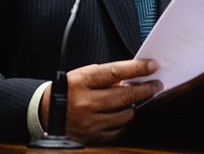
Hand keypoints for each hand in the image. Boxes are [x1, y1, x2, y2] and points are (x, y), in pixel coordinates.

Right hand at [41, 58, 162, 144]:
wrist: (47, 112)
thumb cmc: (69, 89)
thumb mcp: (84, 75)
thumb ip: (107, 75)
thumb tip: (134, 77)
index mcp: (82, 81)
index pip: (116, 72)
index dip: (137, 69)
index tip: (153, 66)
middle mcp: (85, 102)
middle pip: (125, 95)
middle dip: (146, 89)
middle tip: (157, 85)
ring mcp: (89, 122)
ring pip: (125, 114)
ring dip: (134, 106)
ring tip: (134, 100)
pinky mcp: (92, 137)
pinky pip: (118, 130)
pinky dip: (124, 122)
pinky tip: (123, 114)